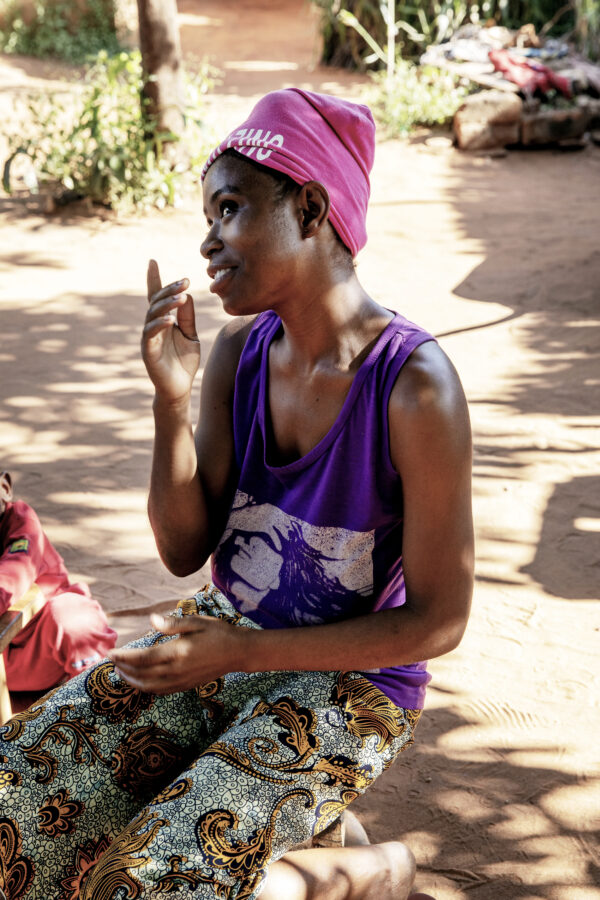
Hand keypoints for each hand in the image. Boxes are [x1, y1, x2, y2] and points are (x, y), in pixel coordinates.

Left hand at [108, 613, 245, 693]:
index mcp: (177, 652)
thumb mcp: (197, 621)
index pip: (142, 658)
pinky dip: (146, 687)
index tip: (110, 653)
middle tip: (112, 661)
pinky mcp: (186, 686)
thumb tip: (151, 620)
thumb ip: (172, 624)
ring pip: (149, 686)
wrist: (239, 653)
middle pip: (141, 675)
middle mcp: (176, 670)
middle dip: (123, 669)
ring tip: (121, 672)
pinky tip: (142, 681)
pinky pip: (160, 691)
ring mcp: (181, 681)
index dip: (123, 657)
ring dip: (132, 681)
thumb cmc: (219, 633)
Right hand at [142, 259, 200, 402]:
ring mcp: (149, 338)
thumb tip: (186, 296)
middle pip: (156, 302)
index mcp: (163, 321)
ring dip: (166, 304)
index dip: (154, 279)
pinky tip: (171, 320)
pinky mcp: (147, 351)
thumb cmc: (183, 362)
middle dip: (169, 290)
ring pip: (152, 315)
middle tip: (184, 282)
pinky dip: (160, 325)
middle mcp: (153, 326)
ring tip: (181, 297)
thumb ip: (188, 318)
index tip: (152, 261)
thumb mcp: (191, 336)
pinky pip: (150, 334)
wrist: (179, 388)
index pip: (157, 297)